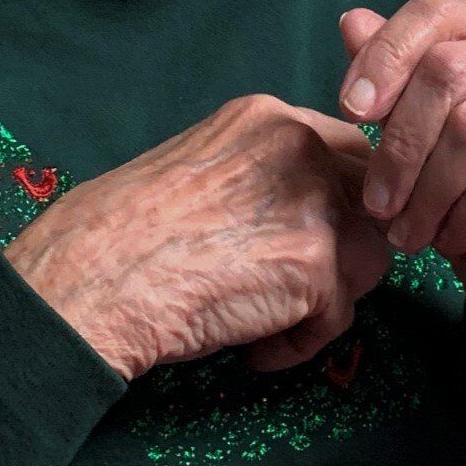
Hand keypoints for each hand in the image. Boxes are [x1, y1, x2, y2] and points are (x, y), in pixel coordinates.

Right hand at [4, 93, 389, 381]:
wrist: (96, 275)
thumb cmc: (127, 231)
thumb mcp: (204, 166)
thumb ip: (264, 173)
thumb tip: (308, 212)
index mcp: (268, 116)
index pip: (349, 149)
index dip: (338, 201)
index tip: (308, 239)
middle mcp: (301, 145)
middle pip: (369, 200)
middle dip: (341, 249)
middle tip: (292, 286)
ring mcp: (314, 201)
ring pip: (367, 257)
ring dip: (325, 299)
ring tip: (266, 321)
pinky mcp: (316, 265)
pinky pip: (336, 318)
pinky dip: (298, 344)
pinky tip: (252, 349)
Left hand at [339, 0, 465, 386]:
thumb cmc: (465, 197)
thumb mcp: (416, 137)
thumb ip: (391, 77)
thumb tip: (352, 21)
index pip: (435, 11)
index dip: (385, 54)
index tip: (350, 110)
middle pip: (448, 70)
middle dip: (401, 144)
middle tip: (378, 202)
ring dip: (428, 194)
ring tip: (409, 232)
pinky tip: (453, 237)